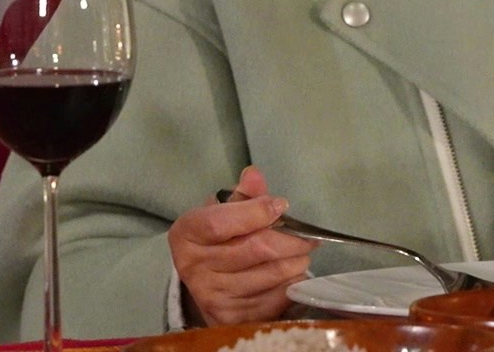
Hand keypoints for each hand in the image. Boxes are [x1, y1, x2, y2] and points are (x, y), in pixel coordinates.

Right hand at [168, 166, 312, 326]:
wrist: (205, 282)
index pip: (220, 222)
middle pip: (256, 249)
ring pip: (272, 274)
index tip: (282, 205)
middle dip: (291, 239)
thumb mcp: (223, 211)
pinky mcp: (232, 318)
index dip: (256, 212)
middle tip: (307, 236)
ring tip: (300, 254)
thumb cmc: (218, 238)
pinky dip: (293, 283)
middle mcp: (193, 268)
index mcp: (186, 234)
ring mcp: (212, 297)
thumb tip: (254, 175)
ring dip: (297, 261)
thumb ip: (242, 195)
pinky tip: (291, 275)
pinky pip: (277, 297)